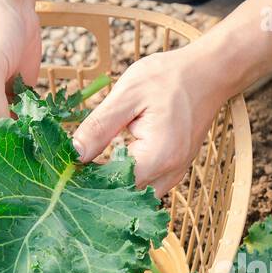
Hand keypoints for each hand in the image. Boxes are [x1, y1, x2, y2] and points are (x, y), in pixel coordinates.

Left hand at [71, 43, 236, 194]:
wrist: (208, 73)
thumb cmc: (168, 78)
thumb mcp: (127, 95)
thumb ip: (99, 126)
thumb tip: (73, 154)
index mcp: (158, 156)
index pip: (114, 186)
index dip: (87, 183)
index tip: (63, 172)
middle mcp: (170, 173)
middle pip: (127, 199)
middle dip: (98, 191)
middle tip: (69, 176)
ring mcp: (175, 174)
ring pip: (137, 197)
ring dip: (113, 189)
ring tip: (85, 174)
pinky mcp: (175, 169)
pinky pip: (147, 187)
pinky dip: (127, 182)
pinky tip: (107, 168)